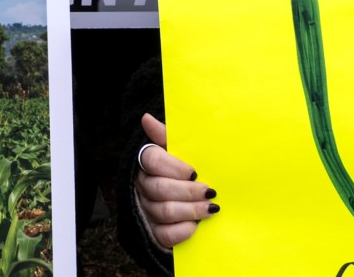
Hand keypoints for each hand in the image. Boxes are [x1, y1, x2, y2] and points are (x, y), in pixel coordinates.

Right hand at [134, 113, 216, 248]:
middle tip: (209, 191)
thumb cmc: (181, 171)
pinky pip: (164, 234)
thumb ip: (165, 137)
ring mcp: (146, 209)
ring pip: (163, 211)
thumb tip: (146, 118)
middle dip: (187, 191)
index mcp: (146, 163)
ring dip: (190, 210)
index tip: (194, 171)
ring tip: (211, 209)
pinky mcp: (154, 231)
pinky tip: (196, 226)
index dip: (174, 167)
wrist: (184, 200)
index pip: (152, 160)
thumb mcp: (176, 152)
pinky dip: (182, 231)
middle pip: (159, 188)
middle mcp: (143, 185)